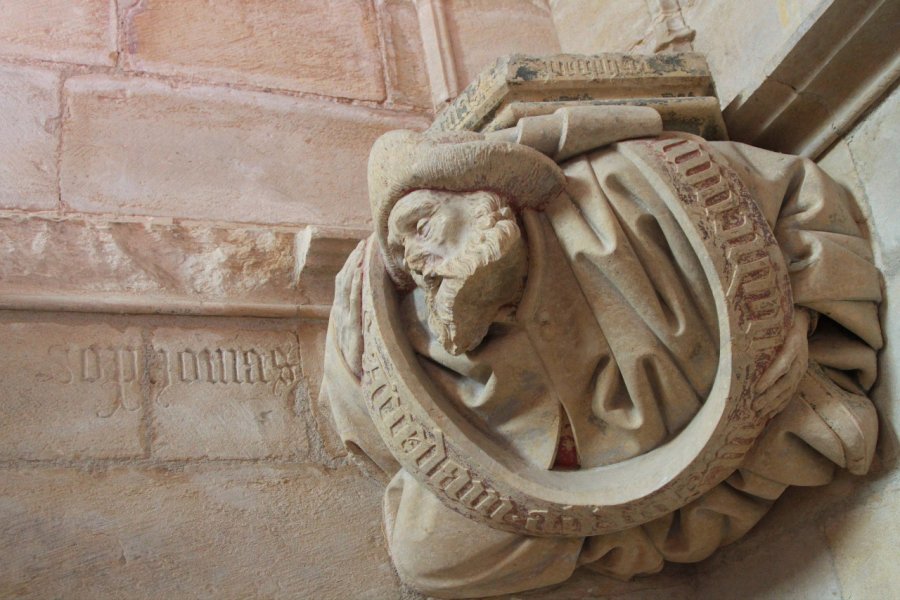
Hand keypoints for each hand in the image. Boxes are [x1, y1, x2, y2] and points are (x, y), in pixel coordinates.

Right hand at [332, 239, 366, 377]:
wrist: (350, 374)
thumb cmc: (357, 354)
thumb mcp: (359, 332)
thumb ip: (362, 317)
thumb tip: (373, 303)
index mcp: (342, 310)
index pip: (345, 282)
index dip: (351, 264)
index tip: (360, 248)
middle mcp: (341, 310)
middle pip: (344, 278)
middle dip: (353, 259)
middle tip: (364, 242)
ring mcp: (344, 317)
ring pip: (347, 286)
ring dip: (355, 266)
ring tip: (363, 250)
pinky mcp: (351, 325)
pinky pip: (353, 300)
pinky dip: (355, 283)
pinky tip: (361, 271)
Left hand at [753, 309, 809, 420]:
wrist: (802, 319)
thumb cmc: (781, 320)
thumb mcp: (775, 322)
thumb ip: (760, 330)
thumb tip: (733, 337)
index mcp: (794, 344)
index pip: (782, 365)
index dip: (770, 378)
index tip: (756, 388)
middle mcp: (800, 359)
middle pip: (786, 382)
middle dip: (770, 396)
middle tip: (753, 407)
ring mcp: (802, 368)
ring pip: (788, 390)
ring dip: (774, 404)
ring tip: (758, 414)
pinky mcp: (800, 375)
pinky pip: (791, 392)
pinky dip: (781, 404)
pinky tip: (770, 414)